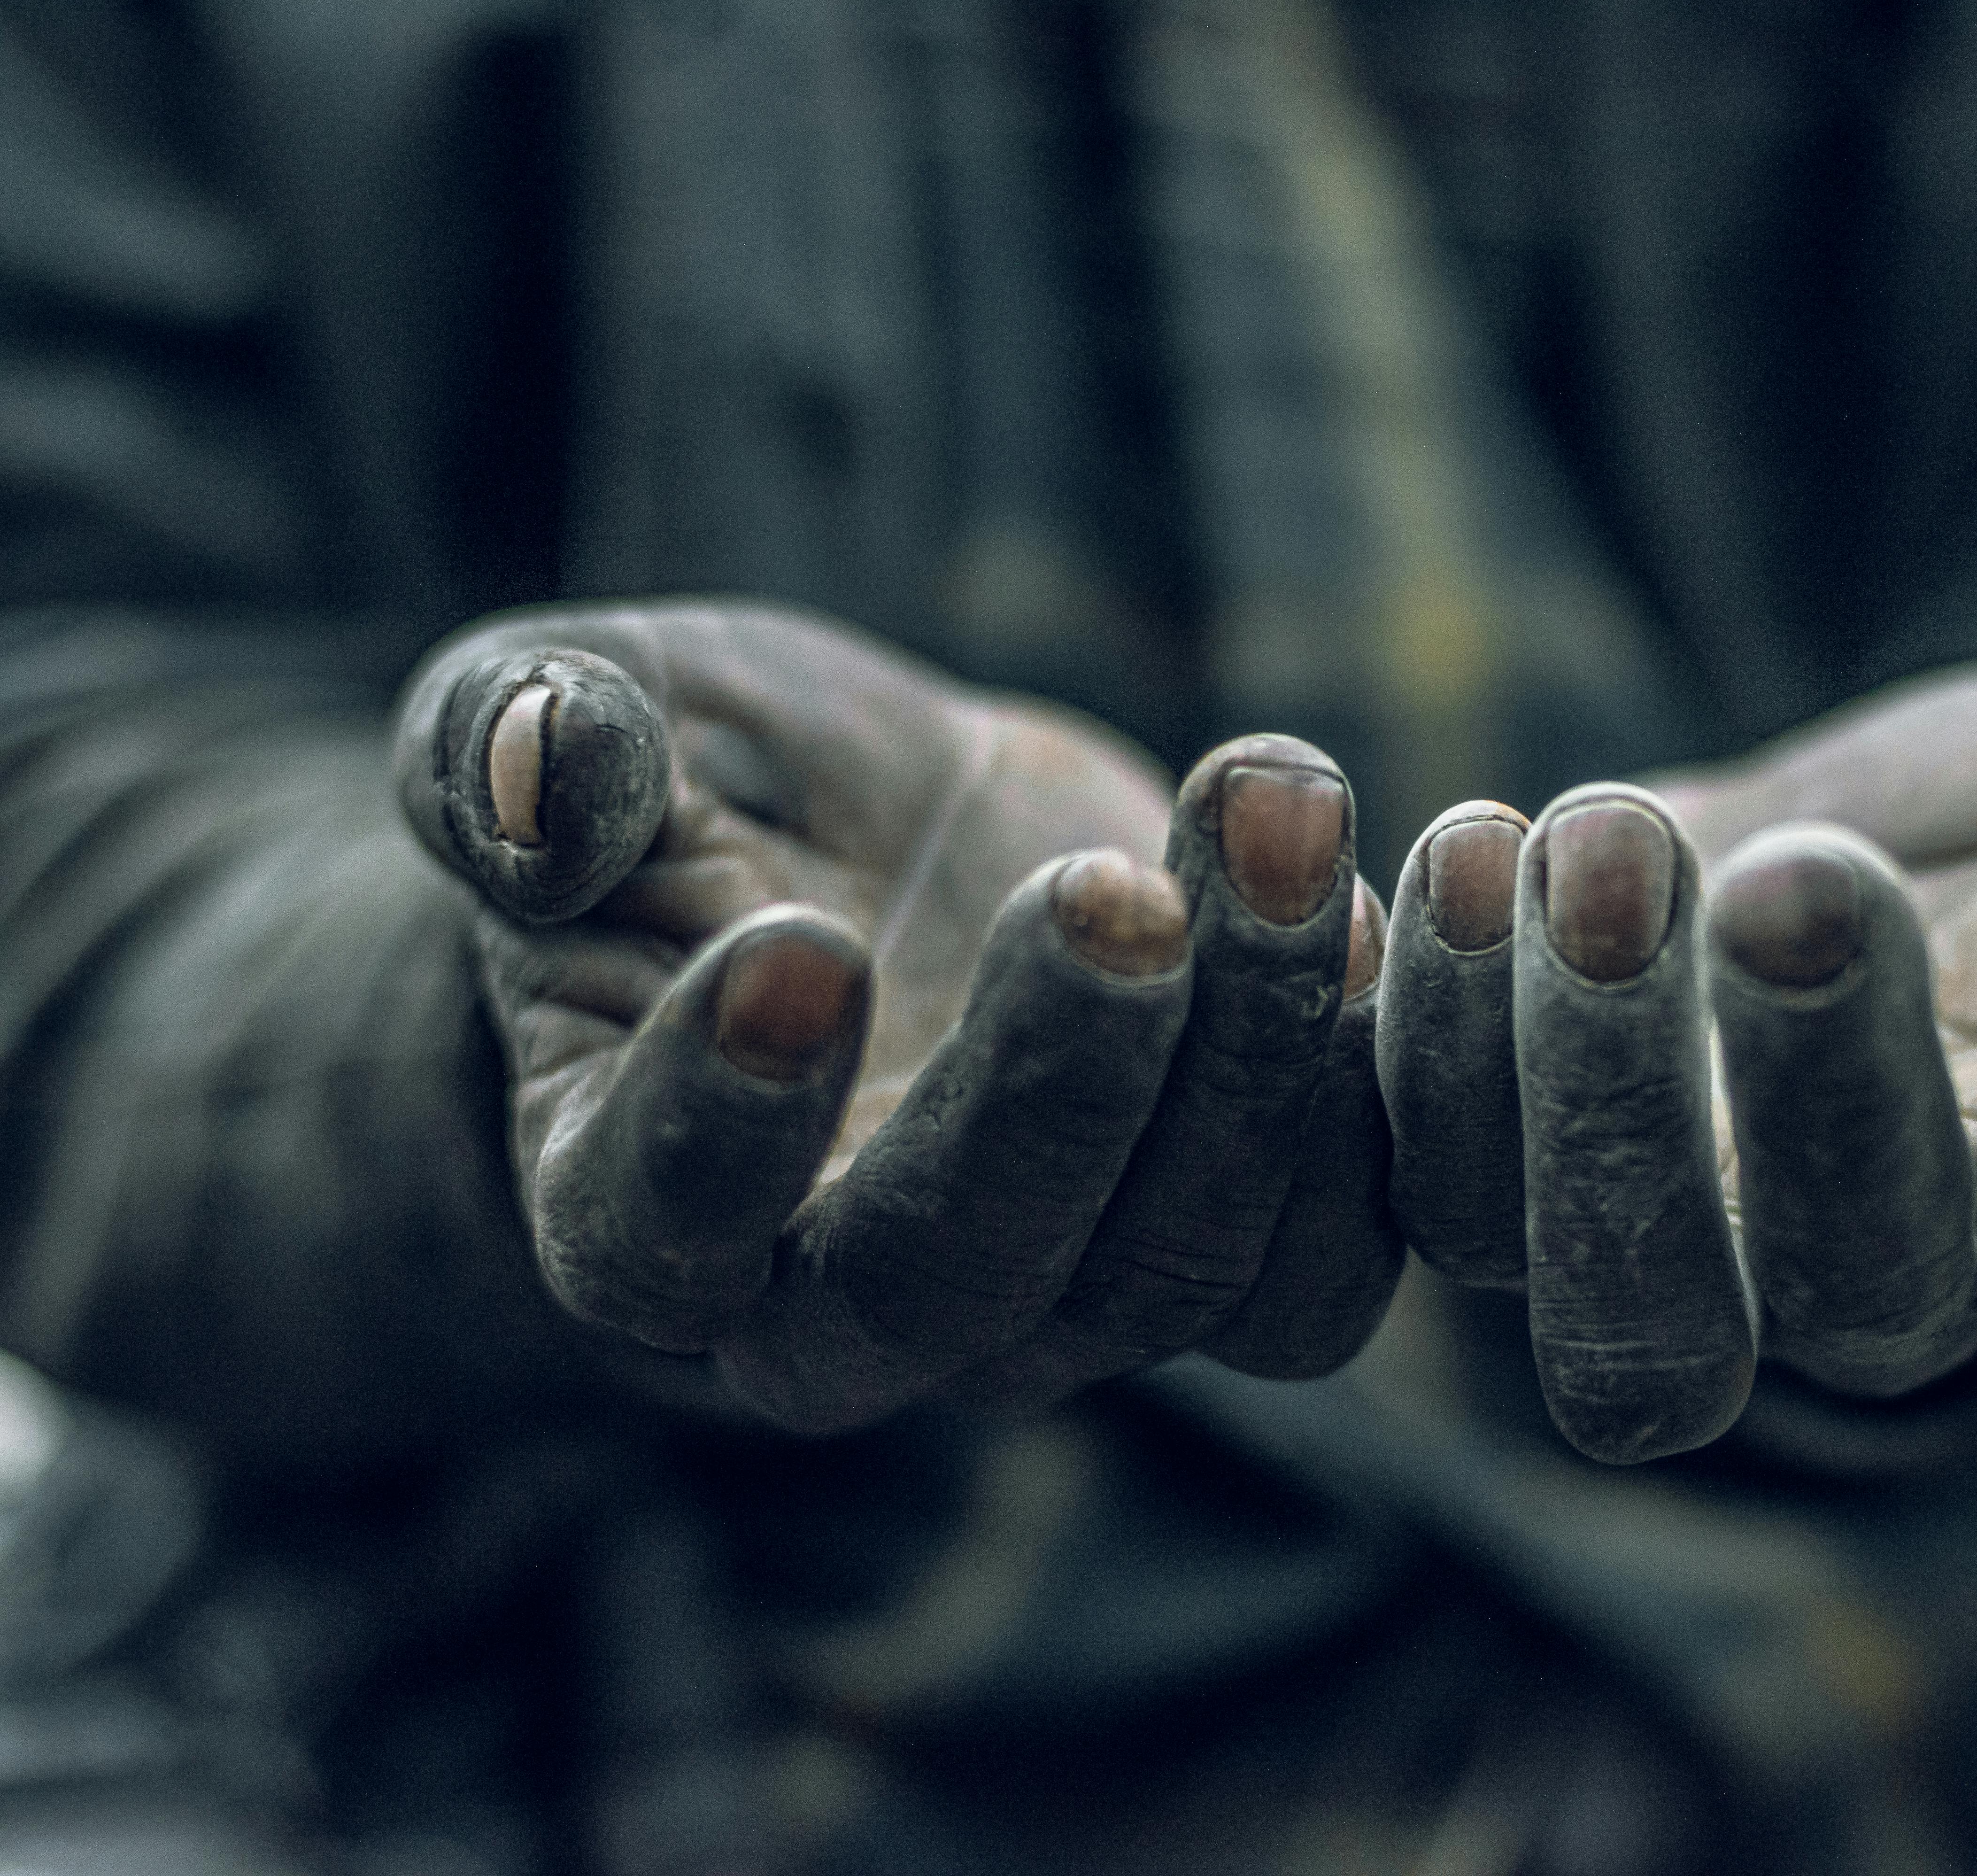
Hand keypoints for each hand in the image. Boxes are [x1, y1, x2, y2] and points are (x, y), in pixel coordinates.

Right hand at [394, 601, 1396, 1432]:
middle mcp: (847, 1305)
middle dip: (1051, 1082)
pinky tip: (1414, 886)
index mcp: (634, 1196)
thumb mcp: (570, 715)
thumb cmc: (684, 791)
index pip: (655, 1224)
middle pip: (955, 1278)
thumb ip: (518, 749)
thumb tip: (535, 778)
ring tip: (1278, 804)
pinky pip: (1339, 1255)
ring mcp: (1057, 1298)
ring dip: (1257, 1046)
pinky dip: (1392, 1093)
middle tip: (1109, 887)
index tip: (795, 940)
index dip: (721, 1112)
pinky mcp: (1224, 1235)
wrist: (863, 840)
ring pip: (1181, 1268)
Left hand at [1373, 663, 1976, 1462]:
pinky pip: (1421, 1184)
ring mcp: (1663, 1257)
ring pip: (1603, 1290)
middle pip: (1849, 1285)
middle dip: (1817, 1085)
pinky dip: (1421, 1037)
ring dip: (1579, 1075)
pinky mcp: (1490, 1189)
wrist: (1817, 887)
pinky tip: (1434, 855)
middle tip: (1790, 875)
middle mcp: (1874, 1284)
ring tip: (1578, 838)